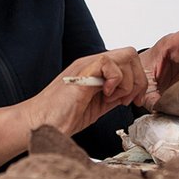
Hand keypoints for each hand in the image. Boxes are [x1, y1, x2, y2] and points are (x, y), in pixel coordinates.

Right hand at [21, 47, 151, 136]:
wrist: (39, 123)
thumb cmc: (60, 118)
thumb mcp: (95, 106)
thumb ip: (111, 97)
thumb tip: (129, 95)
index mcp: (96, 71)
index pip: (129, 62)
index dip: (139, 81)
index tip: (134, 101)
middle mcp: (92, 64)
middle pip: (131, 55)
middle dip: (138, 80)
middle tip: (127, 100)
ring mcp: (86, 66)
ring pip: (125, 57)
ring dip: (126, 83)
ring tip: (112, 99)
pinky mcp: (81, 72)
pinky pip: (108, 62)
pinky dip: (115, 81)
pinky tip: (104, 96)